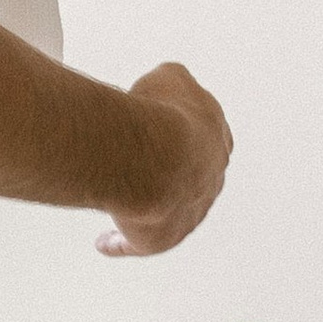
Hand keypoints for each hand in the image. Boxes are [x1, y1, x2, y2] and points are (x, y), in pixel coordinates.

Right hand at [99, 64, 231, 260]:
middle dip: (165, 172)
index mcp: (217, 141)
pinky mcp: (161, 238)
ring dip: (143, 206)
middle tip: (136, 164)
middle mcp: (208, 181)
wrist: (156, 157)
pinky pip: (136, 243)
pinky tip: (104, 241)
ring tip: (116, 199)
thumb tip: (162, 85)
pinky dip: (119, 242)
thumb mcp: (170, 78)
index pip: (204, 139)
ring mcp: (188, 213)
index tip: (161, 132)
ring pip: (164, 212)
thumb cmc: (162, 116)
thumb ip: (171, 82)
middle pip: (186, 179)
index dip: (180, 134)